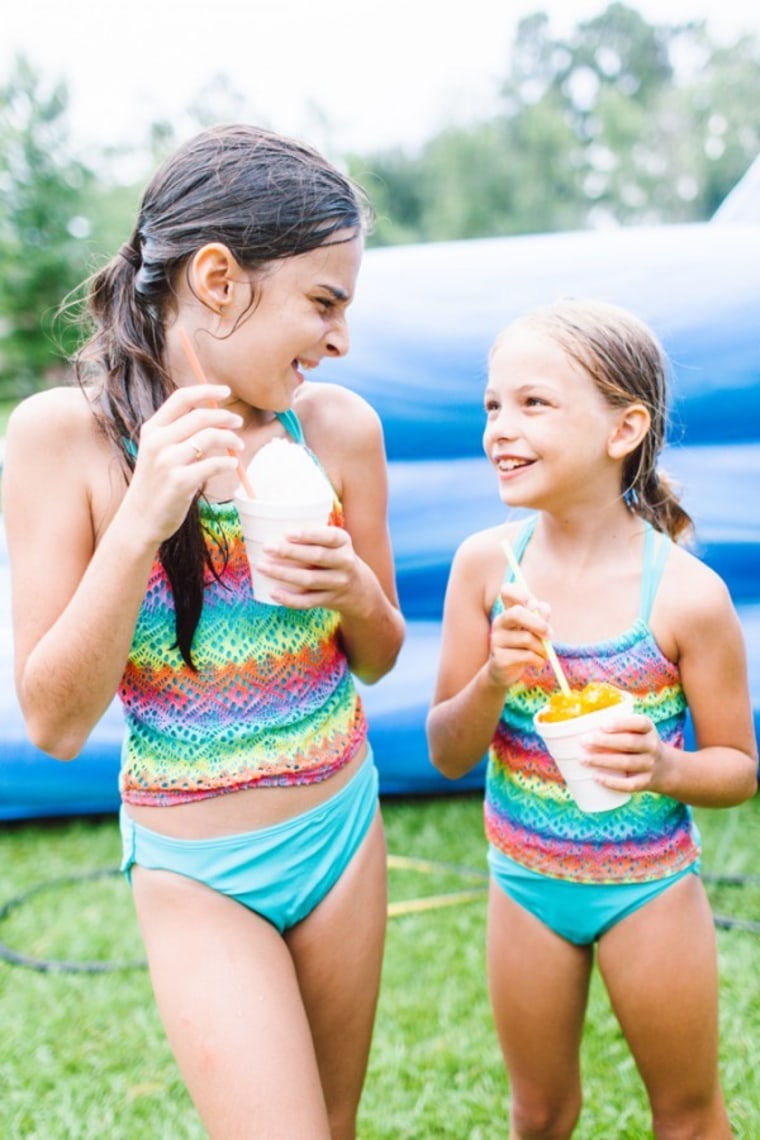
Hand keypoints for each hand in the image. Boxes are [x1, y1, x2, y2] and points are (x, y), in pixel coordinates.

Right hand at [121, 385, 243, 544]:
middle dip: (225, 417)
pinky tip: (232, 464)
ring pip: (209, 437)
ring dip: (231, 439)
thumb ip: (177, 435)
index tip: (225, 392)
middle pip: (200, 416)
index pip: (181, 398)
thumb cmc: (154, 486)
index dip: (206, 390)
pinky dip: (228, 462)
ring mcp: (167, 462)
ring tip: (239, 446)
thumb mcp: (157, 453)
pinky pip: (213, 464)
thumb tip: (213, 419)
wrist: (139, 521)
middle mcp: (157, 442)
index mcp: (152, 430)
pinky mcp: (179, 482)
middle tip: (238, 423)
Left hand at [254, 524, 361, 609]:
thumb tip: (269, 524)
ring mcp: (338, 583)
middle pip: (317, 557)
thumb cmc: (333, 556)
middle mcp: (345, 562)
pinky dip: (290, 598)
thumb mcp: (333, 542)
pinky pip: (308, 601)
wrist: (359, 588)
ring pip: (309, 580)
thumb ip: (311, 535)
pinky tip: (273, 592)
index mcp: (343, 542)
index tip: (287, 533)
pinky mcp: (330, 600)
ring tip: (262, 566)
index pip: (330, 537)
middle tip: (267, 547)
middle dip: (290, 552)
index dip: (309, 535)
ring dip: (283, 574)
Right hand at [487, 582, 552, 687]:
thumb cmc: (524, 647)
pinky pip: (526, 655)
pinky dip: (538, 660)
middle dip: (538, 623)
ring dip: (542, 648)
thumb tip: (540, 608)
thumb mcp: (536, 630)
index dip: (522, 594)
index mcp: (508, 612)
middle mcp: (499, 623)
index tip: (533, 605)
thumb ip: (541, 616)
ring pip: (526, 638)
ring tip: (543, 653)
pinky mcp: (499, 658)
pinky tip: (537, 662)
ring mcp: (496, 640)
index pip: (507, 590)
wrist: (506, 672)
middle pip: (517, 613)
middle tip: (550, 634)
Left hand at [580, 711, 664, 793]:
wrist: (664, 768)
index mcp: (648, 729)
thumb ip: (615, 725)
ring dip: (603, 761)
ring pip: (626, 763)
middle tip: (583, 741)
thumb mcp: (635, 731)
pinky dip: (612, 782)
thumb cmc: (637, 743)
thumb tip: (577, 722)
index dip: (622, 723)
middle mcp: (652, 746)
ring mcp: (650, 765)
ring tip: (583, 759)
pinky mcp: (646, 783)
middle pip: (630, 743)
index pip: (640, 723)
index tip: (602, 725)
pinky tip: (596, 778)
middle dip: (605, 742)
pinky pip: (629, 784)